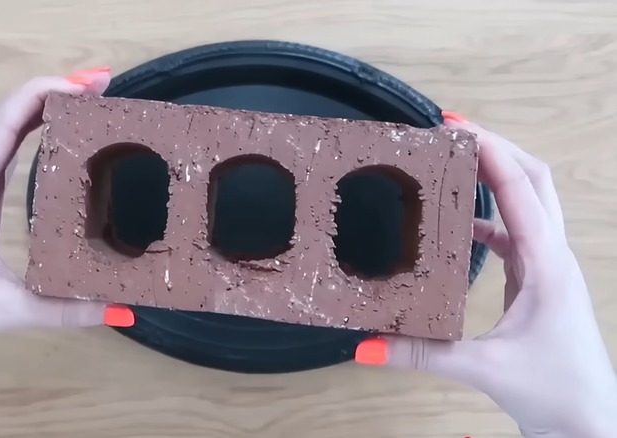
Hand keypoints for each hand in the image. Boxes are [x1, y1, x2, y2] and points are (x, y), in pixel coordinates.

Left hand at [0, 71, 133, 374]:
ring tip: (88, 100)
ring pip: (6, 135)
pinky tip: (59, 136)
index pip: (4, 125)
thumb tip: (124, 309)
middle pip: (8, 119)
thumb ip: (67, 310)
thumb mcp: (9, 310)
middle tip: (101, 85)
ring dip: (43, 111)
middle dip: (52, 94)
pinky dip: (33, 137)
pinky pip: (6, 156)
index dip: (42, 95)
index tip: (85, 85)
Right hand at [357, 118, 616, 436]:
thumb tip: (366, 346)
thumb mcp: (482, 369)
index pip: (521, 189)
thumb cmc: (555, 391)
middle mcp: (552, 257)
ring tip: (458, 159)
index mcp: (546, 265)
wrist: (591, 422)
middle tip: (454, 129)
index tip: (456, 127)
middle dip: (498, 147)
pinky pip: (517, 234)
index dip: (490, 151)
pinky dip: (493, 216)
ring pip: (531, 202)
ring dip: (500, 174)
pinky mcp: (539, 282)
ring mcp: (549, 268)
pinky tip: (463, 222)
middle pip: (535, 180)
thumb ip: (421, 353)